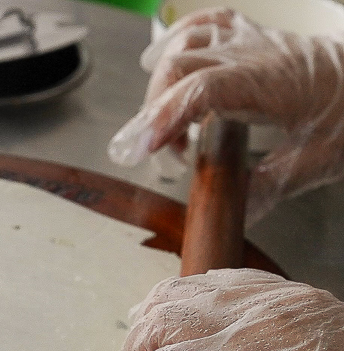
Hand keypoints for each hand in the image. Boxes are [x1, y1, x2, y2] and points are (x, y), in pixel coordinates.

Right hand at [109, 8, 343, 221]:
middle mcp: (255, 54)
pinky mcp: (253, 36)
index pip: (203, 89)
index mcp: (272, 82)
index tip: (144, 149)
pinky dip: (175, 39)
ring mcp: (253, 40)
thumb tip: (232, 212)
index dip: (166, 116)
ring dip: (161, 85)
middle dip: (153, 112)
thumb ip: (271, 187)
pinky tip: (159, 61)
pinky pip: (205, 24)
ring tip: (167, 125)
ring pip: (185, 45)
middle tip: (154, 155)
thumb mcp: (320, 160)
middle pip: (180, 67)